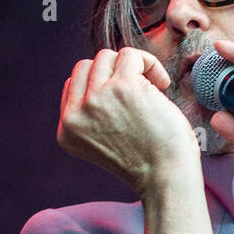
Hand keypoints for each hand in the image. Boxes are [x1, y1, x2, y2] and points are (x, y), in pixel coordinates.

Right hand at [58, 48, 200, 194]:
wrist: (167, 178)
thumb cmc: (148, 162)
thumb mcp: (104, 142)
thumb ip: (94, 114)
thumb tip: (101, 74)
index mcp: (67, 130)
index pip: (73, 86)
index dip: (101, 86)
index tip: (126, 102)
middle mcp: (75, 114)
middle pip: (86, 67)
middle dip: (114, 73)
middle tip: (140, 93)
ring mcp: (96, 98)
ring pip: (106, 56)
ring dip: (131, 67)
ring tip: (153, 86)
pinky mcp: (122, 86)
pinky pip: (130, 55)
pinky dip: (149, 63)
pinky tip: (162, 83)